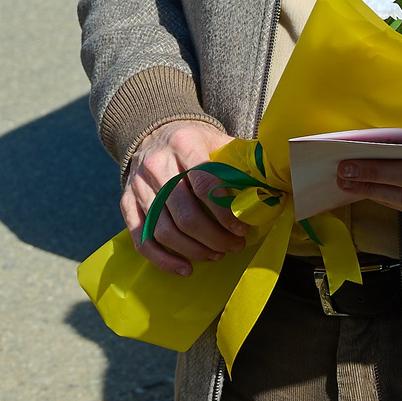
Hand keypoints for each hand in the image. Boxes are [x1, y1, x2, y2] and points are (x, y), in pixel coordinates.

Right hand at [120, 119, 247, 275]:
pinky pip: (141, 237)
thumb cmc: (194, 142)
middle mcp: (157, 164)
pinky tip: (184, 268)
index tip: (242, 229)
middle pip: (185, 213)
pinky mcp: (127, 201)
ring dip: (194, 250)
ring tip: (216, 255)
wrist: (153, 132)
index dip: (225, 213)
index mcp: (184, 144)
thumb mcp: (218, 141)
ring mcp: (139, 184)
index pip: (205, 185)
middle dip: (213, 237)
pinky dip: (162, 258)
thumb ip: (242, 161)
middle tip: (234, 246)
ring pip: (164, 229)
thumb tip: (274, 185)